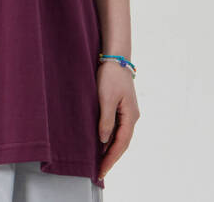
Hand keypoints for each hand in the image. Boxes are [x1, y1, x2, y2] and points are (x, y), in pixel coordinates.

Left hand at [97, 60, 139, 178]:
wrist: (115, 58)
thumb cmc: (111, 76)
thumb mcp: (106, 98)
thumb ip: (106, 120)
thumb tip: (103, 141)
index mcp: (131, 116)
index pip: (121, 144)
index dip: (111, 159)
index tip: (101, 171)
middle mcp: (131, 117)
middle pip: (122, 143)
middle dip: (110, 158)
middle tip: (99, 172)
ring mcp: (127, 112)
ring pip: (118, 136)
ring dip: (109, 149)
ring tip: (98, 162)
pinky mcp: (120, 107)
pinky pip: (115, 127)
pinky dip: (108, 137)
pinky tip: (100, 143)